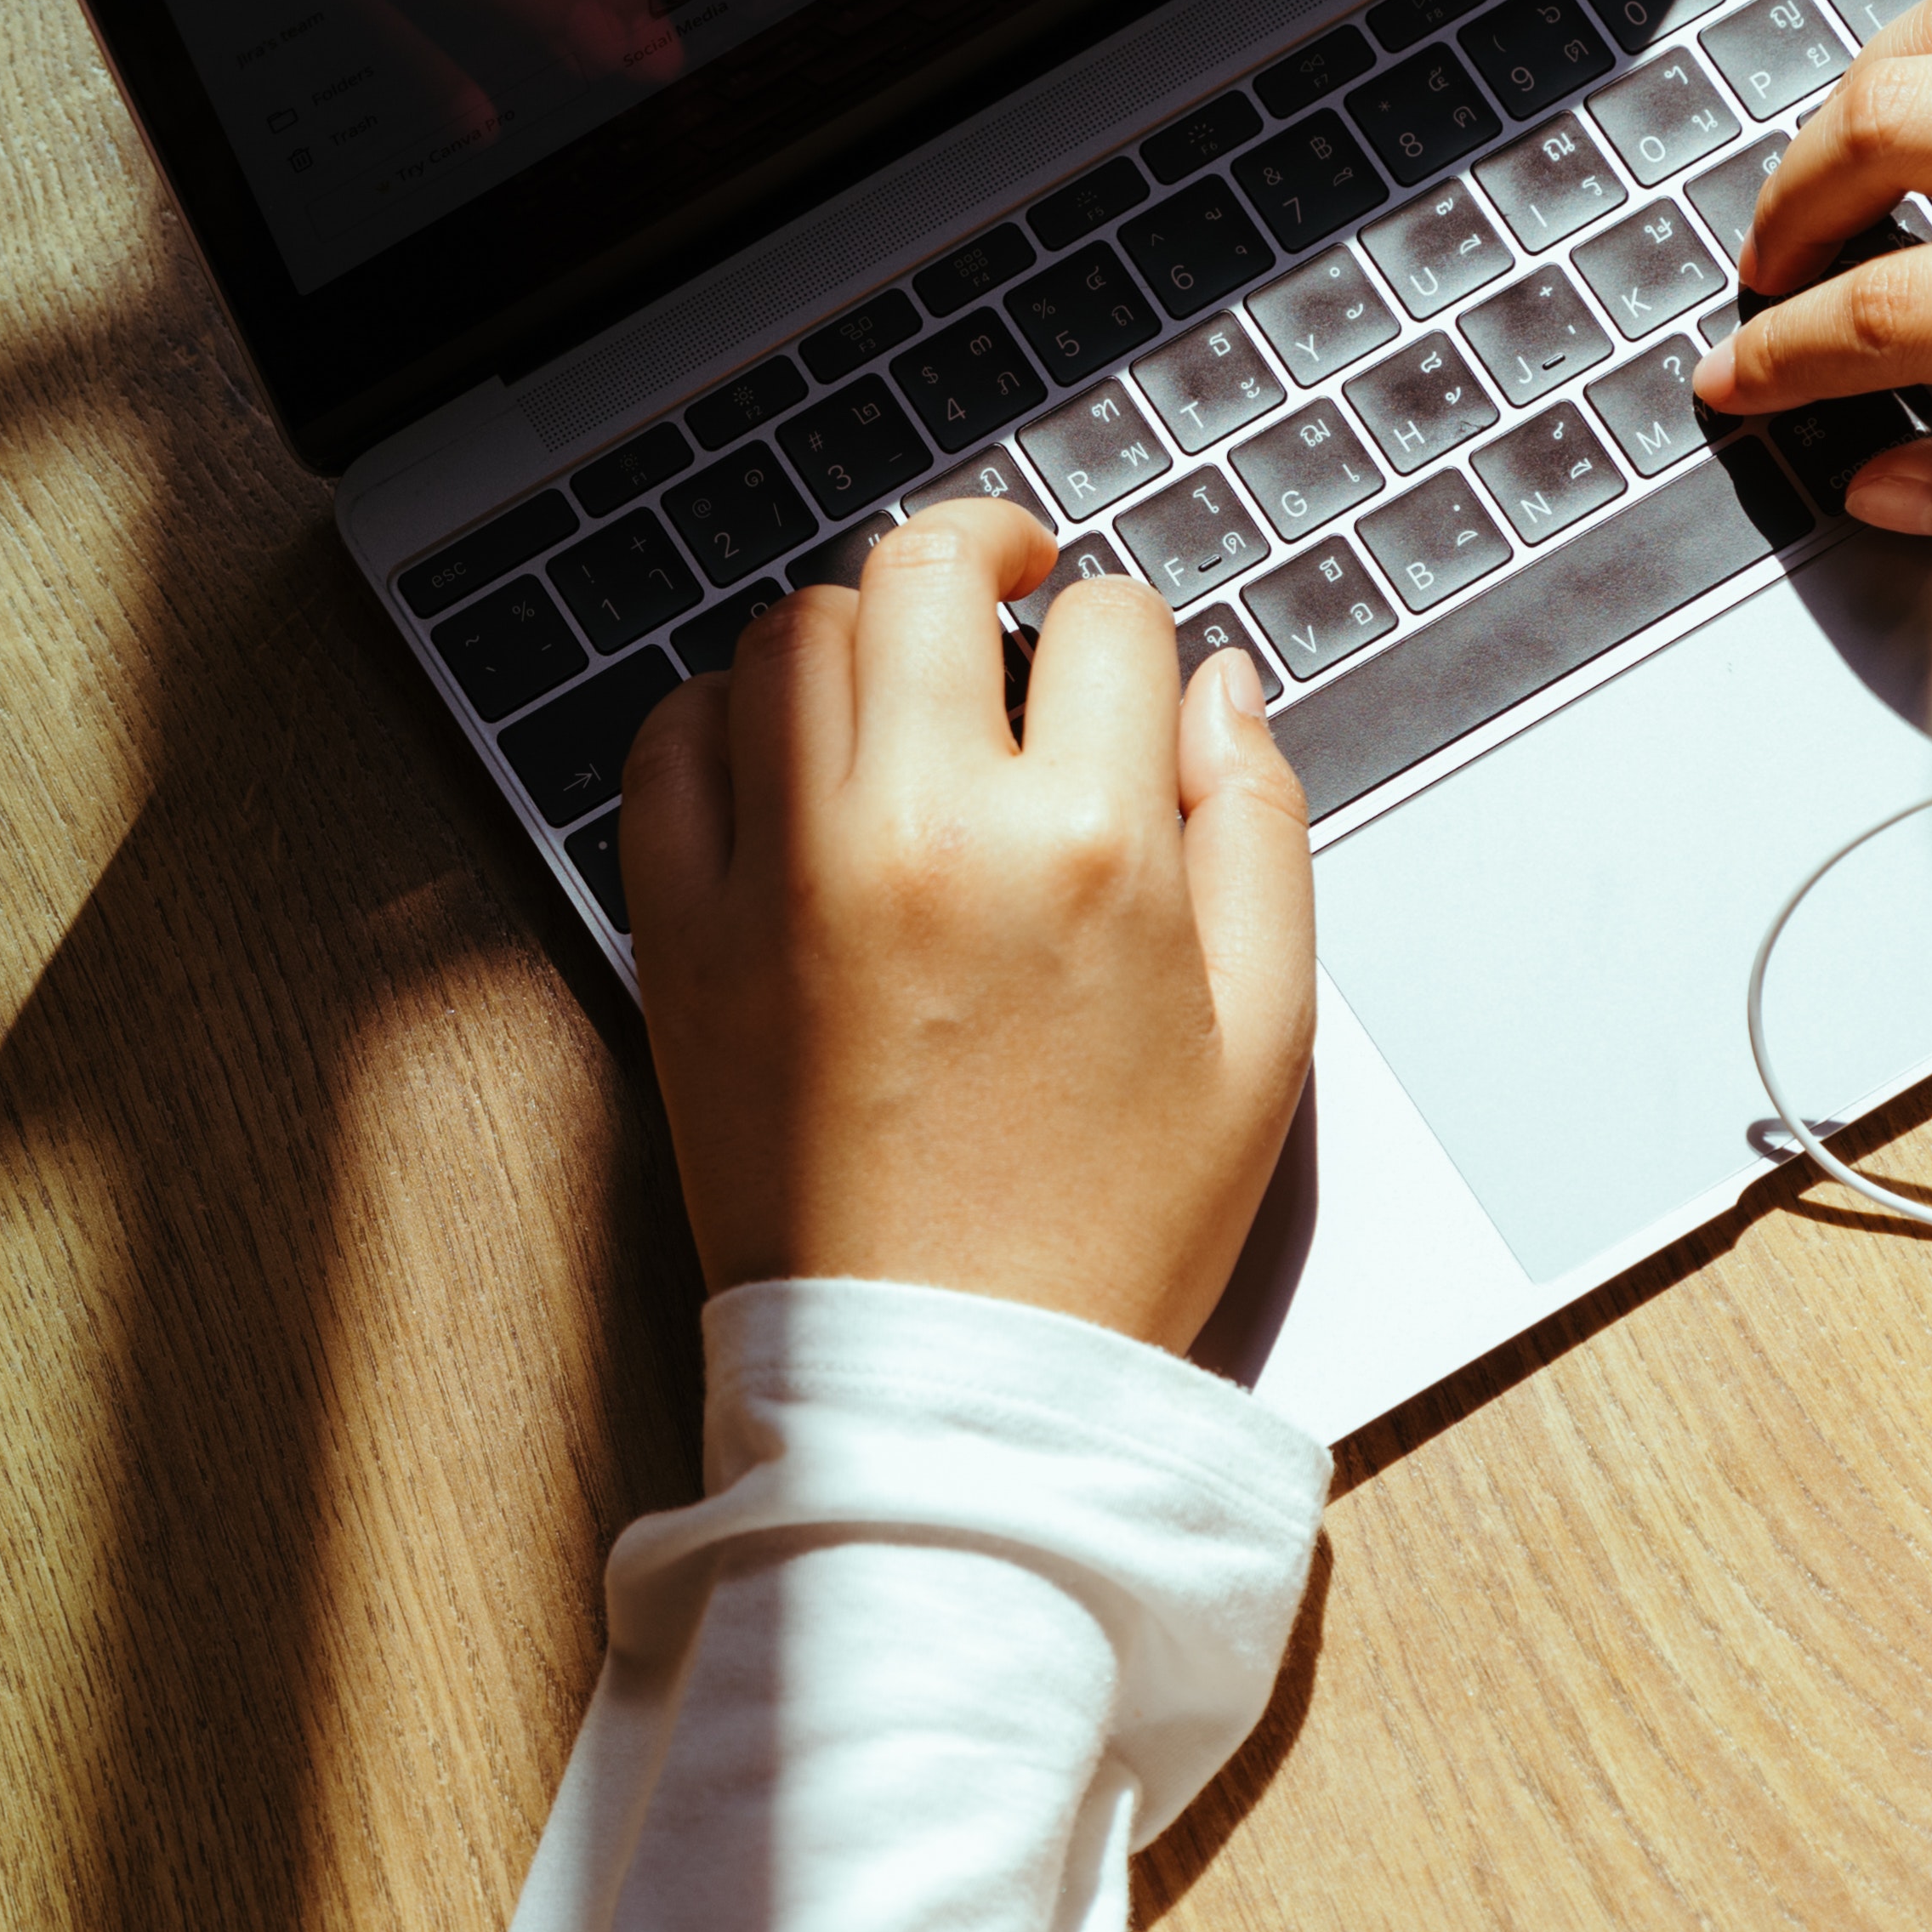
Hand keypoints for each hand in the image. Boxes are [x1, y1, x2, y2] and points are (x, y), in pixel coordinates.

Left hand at [617, 507, 1315, 1348]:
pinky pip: (666, 750)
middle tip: (1003, 581)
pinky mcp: (681, 935)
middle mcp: (923, 828)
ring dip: (854, 631)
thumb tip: (1218, 683)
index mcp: (1085, 846)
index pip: (1110, 626)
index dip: (1126, 632)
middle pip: (925, 576)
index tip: (1114, 673)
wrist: (954, 1377)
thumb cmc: (1110, 1224)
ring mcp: (784, 873)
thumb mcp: (1264, 1033)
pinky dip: (717, 717)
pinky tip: (778, 751)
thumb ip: (1257, 827)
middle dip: (981, 554)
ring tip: (896, 679)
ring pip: (790, 637)